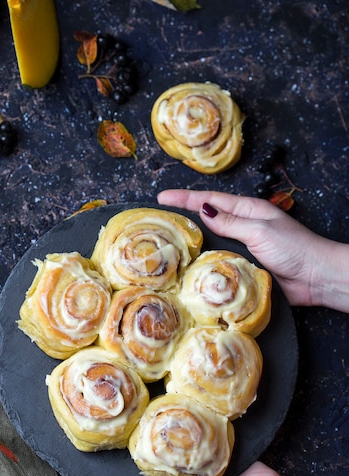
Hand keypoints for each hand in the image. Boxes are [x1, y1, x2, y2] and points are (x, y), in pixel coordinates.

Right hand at [158, 189, 348, 309]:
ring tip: (167, 243)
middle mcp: (242, 227)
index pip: (210, 200)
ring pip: (211, 242)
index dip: (184, 198)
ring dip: (193, 242)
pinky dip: (205, 263)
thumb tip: (203, 210)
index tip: (162, 197)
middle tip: (158, 220)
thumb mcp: (259, 230)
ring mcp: (242, 247)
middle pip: (207, 220)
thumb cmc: (295, 248)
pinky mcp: (244, 267)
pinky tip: (190, 267)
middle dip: (183, 217)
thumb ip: (230, 222)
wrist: (316, 278)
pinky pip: (219, 262)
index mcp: (247, 210)